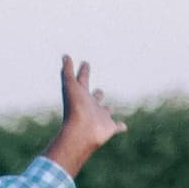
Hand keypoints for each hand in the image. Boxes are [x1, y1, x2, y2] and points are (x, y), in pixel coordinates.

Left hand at [45, 55, 122, 171]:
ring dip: (107, 110)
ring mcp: (100, 117)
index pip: (82, 80)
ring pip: (105, 112)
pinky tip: (124, 126)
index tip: (85, 63)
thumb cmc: (75, 108)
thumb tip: (64, 55)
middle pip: (94, 98)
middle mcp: (90, 106)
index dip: (83, 71)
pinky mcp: (109, 128)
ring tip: (109, 108)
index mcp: (81, 96)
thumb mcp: (70, 85)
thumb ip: (67, 70)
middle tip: (98, 91)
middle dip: (96, 94)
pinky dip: (120, 126)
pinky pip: (117, 126)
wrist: (81, 132)